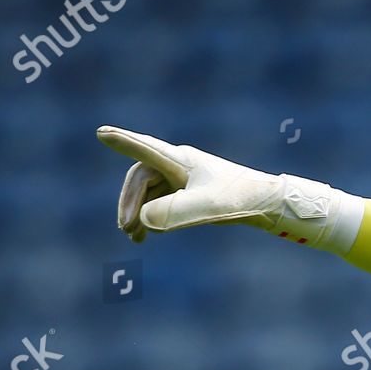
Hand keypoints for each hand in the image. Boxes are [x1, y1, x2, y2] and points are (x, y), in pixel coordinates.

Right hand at [96, 126, 361, 249]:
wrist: (269, 204)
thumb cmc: (240, 200)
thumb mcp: (208, 208)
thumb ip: (175, 213)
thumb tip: (144, 220)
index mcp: (180, 160)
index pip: (144, 149)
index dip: (123, 142)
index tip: (101, 132)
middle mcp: (179, 165)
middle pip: (141, 178)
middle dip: (130, 203)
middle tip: (126, 228)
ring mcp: (184, 178)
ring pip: (149, 192)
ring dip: (138, 213)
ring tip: (134, 237)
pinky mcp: (191, 192)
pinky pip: (161, 201)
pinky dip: (151, 217)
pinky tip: (147, 235)